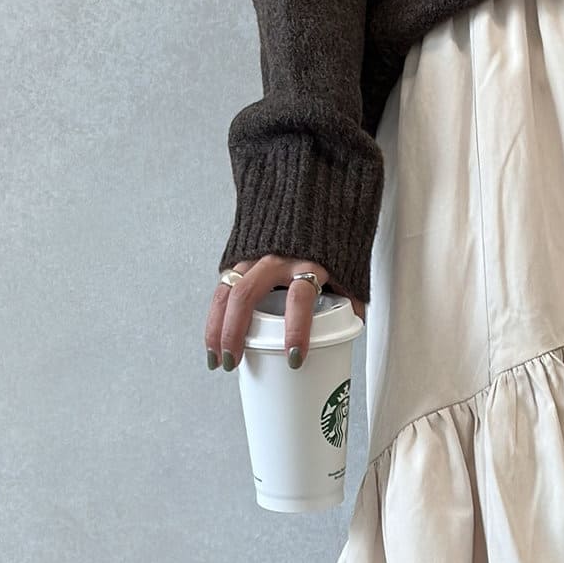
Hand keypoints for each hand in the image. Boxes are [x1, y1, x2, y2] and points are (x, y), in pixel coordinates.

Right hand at [205, 255, 367, 370]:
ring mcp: (255, 255)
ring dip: (216, 328)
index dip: (297, 329)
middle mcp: (278, 257)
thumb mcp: (350, 271)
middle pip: (248, 295)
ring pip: (227, 291)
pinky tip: (213, 340)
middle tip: (235, 363)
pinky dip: (215, 315)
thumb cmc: (333, 241)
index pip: (301, 297)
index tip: (295, 358)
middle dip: (236, 333)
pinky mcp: (242, 257)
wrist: (316, 199)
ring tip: (216, 360)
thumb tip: (347, 335)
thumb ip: (350, 301)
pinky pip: (223, 286)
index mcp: (310, 261)